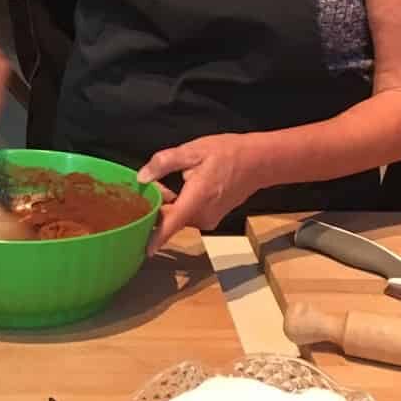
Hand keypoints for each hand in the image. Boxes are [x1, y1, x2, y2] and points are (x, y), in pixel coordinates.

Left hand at [137, 134, 262, 254]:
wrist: (258, 162)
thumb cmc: (227, 153)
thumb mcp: (193, 150)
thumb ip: (165, 163)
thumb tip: (142, 178)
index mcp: (196, 199)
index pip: (171, 224)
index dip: (154, 237)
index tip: (141, 250)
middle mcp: (202, 216)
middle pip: (171, 218)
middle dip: (158, 204)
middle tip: (154, 181)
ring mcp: (209, 220)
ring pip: (180, 216)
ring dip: (170, 204)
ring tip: (171, 179)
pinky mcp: (213, 218)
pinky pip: (190, 214)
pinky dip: (182, 205)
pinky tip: (186, 185)